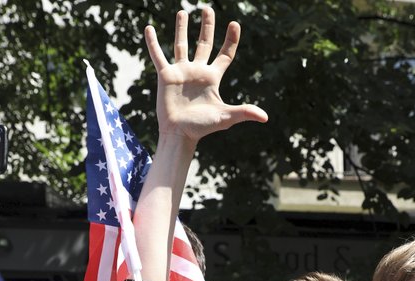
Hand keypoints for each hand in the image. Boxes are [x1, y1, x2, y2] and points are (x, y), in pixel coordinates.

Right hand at [145, 8, 267, 143]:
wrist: (180, 134)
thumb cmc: (202, 127)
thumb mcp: (225, 117)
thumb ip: (244, 113)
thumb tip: (265, 117)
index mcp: (212, 77)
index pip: (225, 54)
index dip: (231, 40)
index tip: (235, 24)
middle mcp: (197, 71)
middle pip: (204, 44)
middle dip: (207, 27)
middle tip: (208, 9)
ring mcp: (181, 72)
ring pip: (181, 45)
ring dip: (181, 28)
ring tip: (183, 11)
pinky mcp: (166, 76)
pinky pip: (158, 55)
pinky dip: (153, 43)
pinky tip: (149, 28)